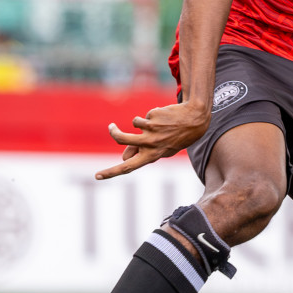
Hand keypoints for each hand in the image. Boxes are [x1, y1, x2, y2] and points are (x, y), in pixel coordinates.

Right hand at [95, 98, 211, 179]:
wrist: (195, 120)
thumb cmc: (178, 137)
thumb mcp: (163, 149)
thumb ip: (144, 154)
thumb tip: (124, 158)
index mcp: (152, 156)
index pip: (128, 167)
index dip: (111, 172)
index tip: (97, 176)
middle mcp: (150, 145)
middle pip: (122, 140)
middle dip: (114, 133)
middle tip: (111, 127)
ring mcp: (151, 130)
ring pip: (132, 124)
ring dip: (138, 121)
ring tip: (148, 121)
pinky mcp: (152, 118)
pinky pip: (144, 117)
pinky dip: (150, 116)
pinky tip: (164, 118)